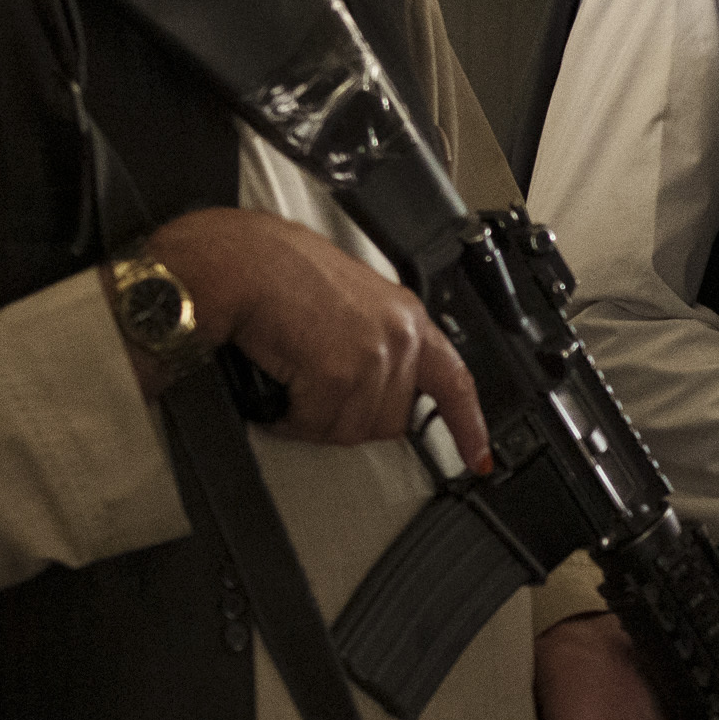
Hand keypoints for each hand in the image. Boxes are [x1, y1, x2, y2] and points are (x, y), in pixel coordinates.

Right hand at [140, 207, 491, 470]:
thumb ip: (374, 341)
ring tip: (289, 379)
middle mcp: (400, 336)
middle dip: (346, 416)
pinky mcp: (340, 373)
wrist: (240, 261)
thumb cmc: (276, 272)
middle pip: (389, 421)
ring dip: (312, 417)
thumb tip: (372, 388)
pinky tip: (277, 387)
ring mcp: (374, 355)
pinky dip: (289, 417)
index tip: (478, 458)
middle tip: (312, 389)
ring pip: (350, 428)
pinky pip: (316, 425)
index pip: (454, 380)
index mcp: (406, 317)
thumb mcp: (349, 301)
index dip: (468, 426)